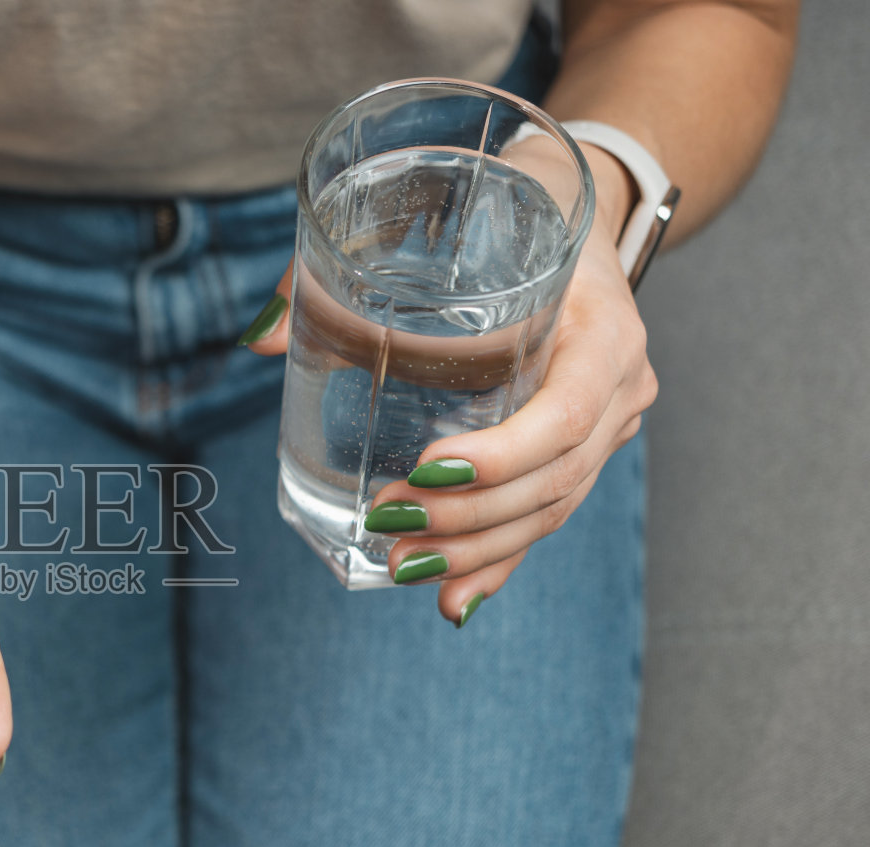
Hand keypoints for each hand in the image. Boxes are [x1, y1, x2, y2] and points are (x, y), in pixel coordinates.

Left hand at [245, 155, 654, 623]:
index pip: (566, 413)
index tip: (426, 469)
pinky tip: (452, 602)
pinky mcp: (583, 447)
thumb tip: (263, 339)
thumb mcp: (443, 215)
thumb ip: (343, 271)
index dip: (501, 456)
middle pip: (555, 478)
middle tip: (388, 526)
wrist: (572, 206)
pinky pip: (545, 514)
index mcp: (603, 325)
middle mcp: (620, 383)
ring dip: (474, 549)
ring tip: (400, 568)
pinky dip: (496, 560)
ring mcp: (610, 422)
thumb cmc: (504, 208)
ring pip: (551, 507)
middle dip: (468, 516)